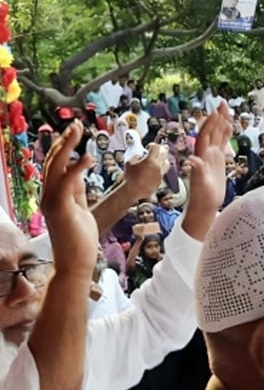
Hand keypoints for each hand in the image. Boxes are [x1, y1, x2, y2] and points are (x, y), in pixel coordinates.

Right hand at [40, 122, 97, 280]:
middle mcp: (48, 196)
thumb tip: (79, 177)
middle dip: (64, 141)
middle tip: (77, 124)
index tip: (75, 133)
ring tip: (79, 131)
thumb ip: (78, 194)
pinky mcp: (60, 209)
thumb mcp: (80, 211)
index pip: (55, 166)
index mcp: (53, 196)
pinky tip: (88, 158)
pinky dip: (76, 168)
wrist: (76, 265)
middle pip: (52, 161)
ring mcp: (52, 202)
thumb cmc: (80, 241)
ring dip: (68, 147)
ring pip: (55, 167)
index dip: (64, 148)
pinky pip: (66, 183)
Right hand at [121, 143, 169, 201]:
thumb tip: (140, 154)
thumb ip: (136, 156)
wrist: (133, 190)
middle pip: (164, 153)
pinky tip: (155, 168)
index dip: (152, 145)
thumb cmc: (130, 177)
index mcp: (150, 161)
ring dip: (164, 159)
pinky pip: (164, 171)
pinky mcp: (160, 180)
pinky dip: (161, 168)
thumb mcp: (129, 163)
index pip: (156, 148)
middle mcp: (157, 167)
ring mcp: (160, 174)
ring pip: (167, 163)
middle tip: (158, 149)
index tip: (149, 147)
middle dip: (161, 149)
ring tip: (158, 159)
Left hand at [181, 102, 233, 240]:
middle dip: (218, 117)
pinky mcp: (217, 162)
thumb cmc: (202, 198)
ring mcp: (211, 157)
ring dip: (222, 123)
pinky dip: (226, 135)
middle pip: (212, 131)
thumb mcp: (200, 185)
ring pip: (217, 136)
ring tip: (228, 110)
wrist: (203, 207)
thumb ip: (196, 172)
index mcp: (202, 156)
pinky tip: (230, 128)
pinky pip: (222, 144)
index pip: (206, 135)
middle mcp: (206, 154)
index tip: (217, 111)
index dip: (211, 123)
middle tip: (224, 103)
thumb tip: (193, 160)